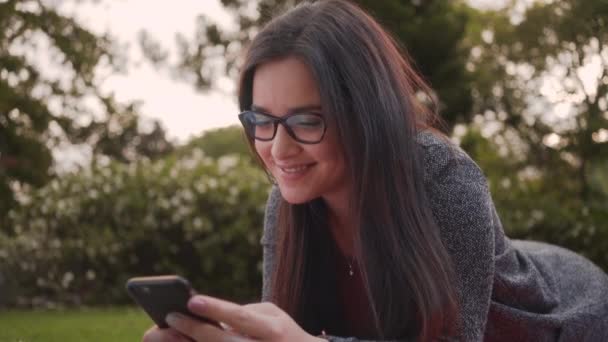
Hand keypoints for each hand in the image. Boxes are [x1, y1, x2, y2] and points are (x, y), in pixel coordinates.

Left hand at [142, 295, 324, 341]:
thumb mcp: (273, 316)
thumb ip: (244, 314)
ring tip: (169, 335)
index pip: (241, 317)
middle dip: (195, 330)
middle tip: (170, 316)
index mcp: (273, 330)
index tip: (191, 299)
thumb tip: (208, 318)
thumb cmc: (283, 333)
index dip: (217, 309)